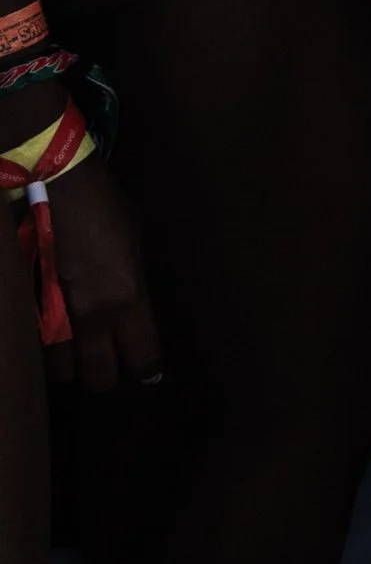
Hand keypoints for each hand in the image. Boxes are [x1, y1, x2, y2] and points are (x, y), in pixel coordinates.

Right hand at [41, 151, 163, 391]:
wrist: (53, 184)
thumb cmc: (103, 205)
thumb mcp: (134, 242)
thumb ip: (133, 281)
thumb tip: (131, 304)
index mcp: (127, 298)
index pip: (143, 357)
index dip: (148, 370)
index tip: (148, 371)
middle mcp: (91, 318)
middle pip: (99, 379)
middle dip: (105, 376)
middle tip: (106, 363)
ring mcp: (53, 317)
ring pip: (61, 372)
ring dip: (69, 364)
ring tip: (75, 349)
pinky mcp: (28, 308)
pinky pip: (38, 345)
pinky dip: (45, 347)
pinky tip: (51, 334)